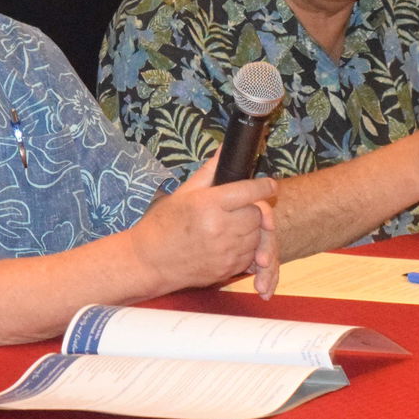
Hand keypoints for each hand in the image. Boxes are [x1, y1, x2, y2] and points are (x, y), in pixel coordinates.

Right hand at [128, 153, 278, 296]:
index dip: (264, 186)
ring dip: (251, 230)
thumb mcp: (183, 193)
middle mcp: (220, 228)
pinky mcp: (227, 269)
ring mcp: (225, 251)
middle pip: (257, 214)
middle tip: (238, 208)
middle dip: (252, 209)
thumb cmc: (163, 225)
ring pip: (257, 236)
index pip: (250, 191)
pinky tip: (227, 243)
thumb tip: (225, 149)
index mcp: (209, 204)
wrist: (149, 261)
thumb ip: (210, 171)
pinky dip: (245, 248)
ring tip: (231, 226)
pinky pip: (250, 255)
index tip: (269, 185)